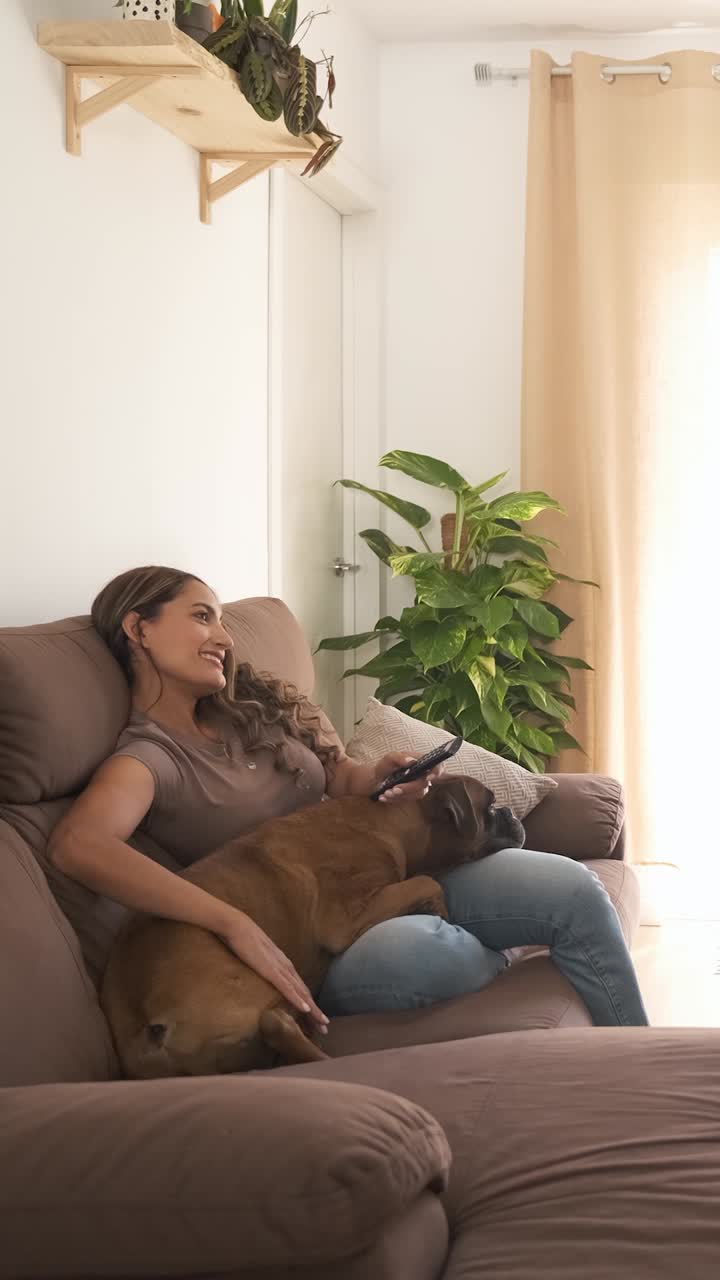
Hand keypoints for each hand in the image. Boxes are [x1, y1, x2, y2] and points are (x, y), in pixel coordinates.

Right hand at [219, 910, 328, 1032]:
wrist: (236, 926)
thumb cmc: (243, 939)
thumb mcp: (257, 956)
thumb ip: (264, 965)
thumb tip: (264, 973)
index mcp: (283, 964)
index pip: (300, 988)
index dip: (309, 1003)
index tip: (315, 1018)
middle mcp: (286, 967)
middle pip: (305, 993)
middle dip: (316, 1012)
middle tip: (325, 1028)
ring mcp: (280, 968)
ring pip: (301, 993)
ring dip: (313, 1010)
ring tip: (322, 1024)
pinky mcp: (271, 970)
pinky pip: (287, 988)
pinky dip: (298, 999)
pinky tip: (306, 1010)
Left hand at [372, 751, 442, 803]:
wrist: (377, 779)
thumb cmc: (386, 765)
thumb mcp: (389, 758)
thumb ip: (399, 757)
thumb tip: (411, 761)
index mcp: (422, 762)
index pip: (437, 766)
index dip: (436, 771)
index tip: (429, 777)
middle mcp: (423, 775)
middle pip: (423, 784)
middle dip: (408, 788)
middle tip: (393, 789)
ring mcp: (419, 787)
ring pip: (416, 794)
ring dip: (400, 795)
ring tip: (386, 792)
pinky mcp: (412, 796)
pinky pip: (408, 800)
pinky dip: (394, 799)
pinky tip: (383, 797)